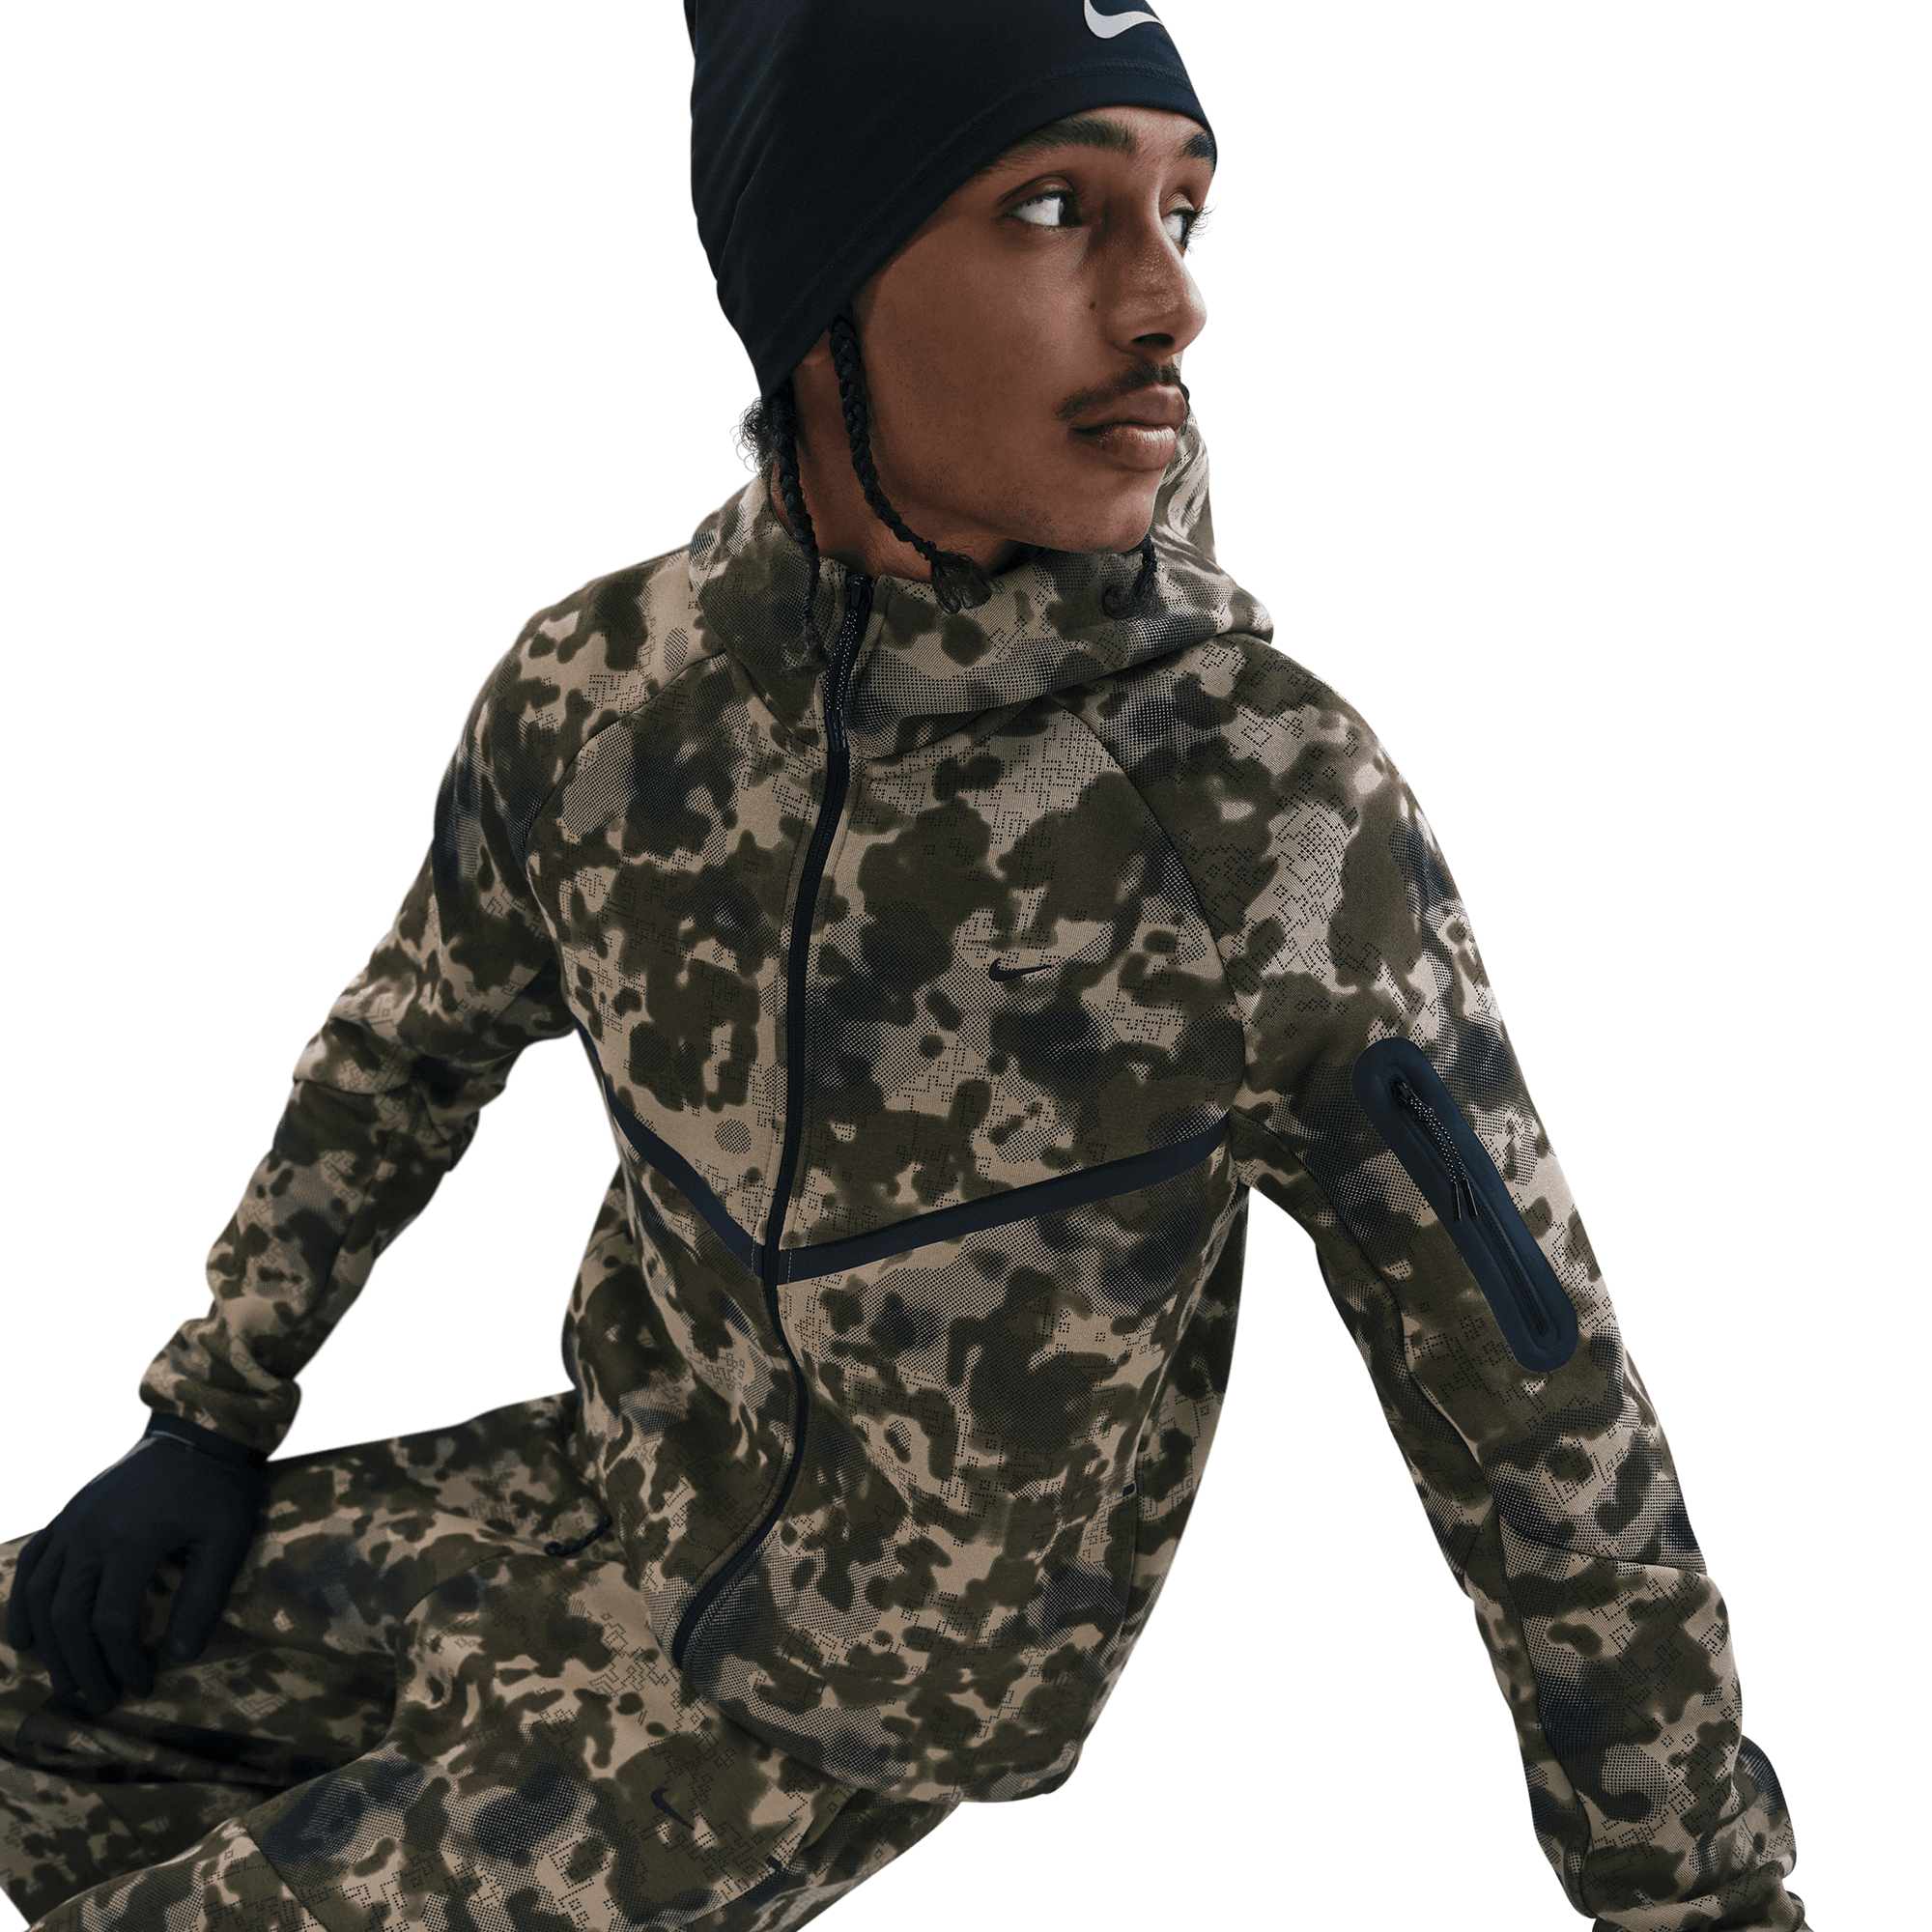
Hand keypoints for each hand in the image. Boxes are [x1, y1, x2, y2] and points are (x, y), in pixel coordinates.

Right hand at [5, 1422, 265, 1714]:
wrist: (200, 1431)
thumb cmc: (220, 1487)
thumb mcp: (227, 1539)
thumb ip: (204, 1598)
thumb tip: (182, 1658)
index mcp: (131, 1540)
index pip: (111, 1623)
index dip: (122, 1663)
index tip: (142, 1687)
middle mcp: (89, 1533)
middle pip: (67, 1617)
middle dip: (81, 1666)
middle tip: (101, 1700)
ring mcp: (72, 1521)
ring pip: (39, 1596)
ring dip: (49, 1646)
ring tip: (68, 1682)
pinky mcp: (68, 1514)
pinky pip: (32, 1563)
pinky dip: (21, 1604)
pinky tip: (25, 1638)